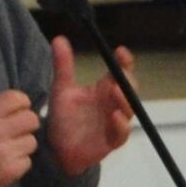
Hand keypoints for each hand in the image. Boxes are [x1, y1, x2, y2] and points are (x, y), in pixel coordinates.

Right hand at [0, 68, 39, 186]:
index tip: (15, 110)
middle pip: (31, 119)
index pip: (17, 99)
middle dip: (25, 123)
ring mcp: (5, 152)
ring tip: (9, 148)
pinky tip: (7, 162)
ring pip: (31, 141)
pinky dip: (19, 162)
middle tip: (15, 130)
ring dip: (23, 144)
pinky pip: (28, 160)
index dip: (20, 103)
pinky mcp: (11, 171)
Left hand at [43, 35, 135, 177]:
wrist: (56, 148)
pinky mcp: (111, 141)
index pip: (119, 72)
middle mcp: (112, 104)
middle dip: (127, 81)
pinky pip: (121, 134)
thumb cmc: (64, 117)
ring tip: (115, 90)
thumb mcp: (62, 89)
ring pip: (129, 110)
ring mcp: (114, 123)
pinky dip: (120, 126)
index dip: (124, 62)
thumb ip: (63, 65)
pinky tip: (115, 116)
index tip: (121, 51)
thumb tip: (58, 38)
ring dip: (125, 100)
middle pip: (129, 89)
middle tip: (119, 73)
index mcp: (103, 89)